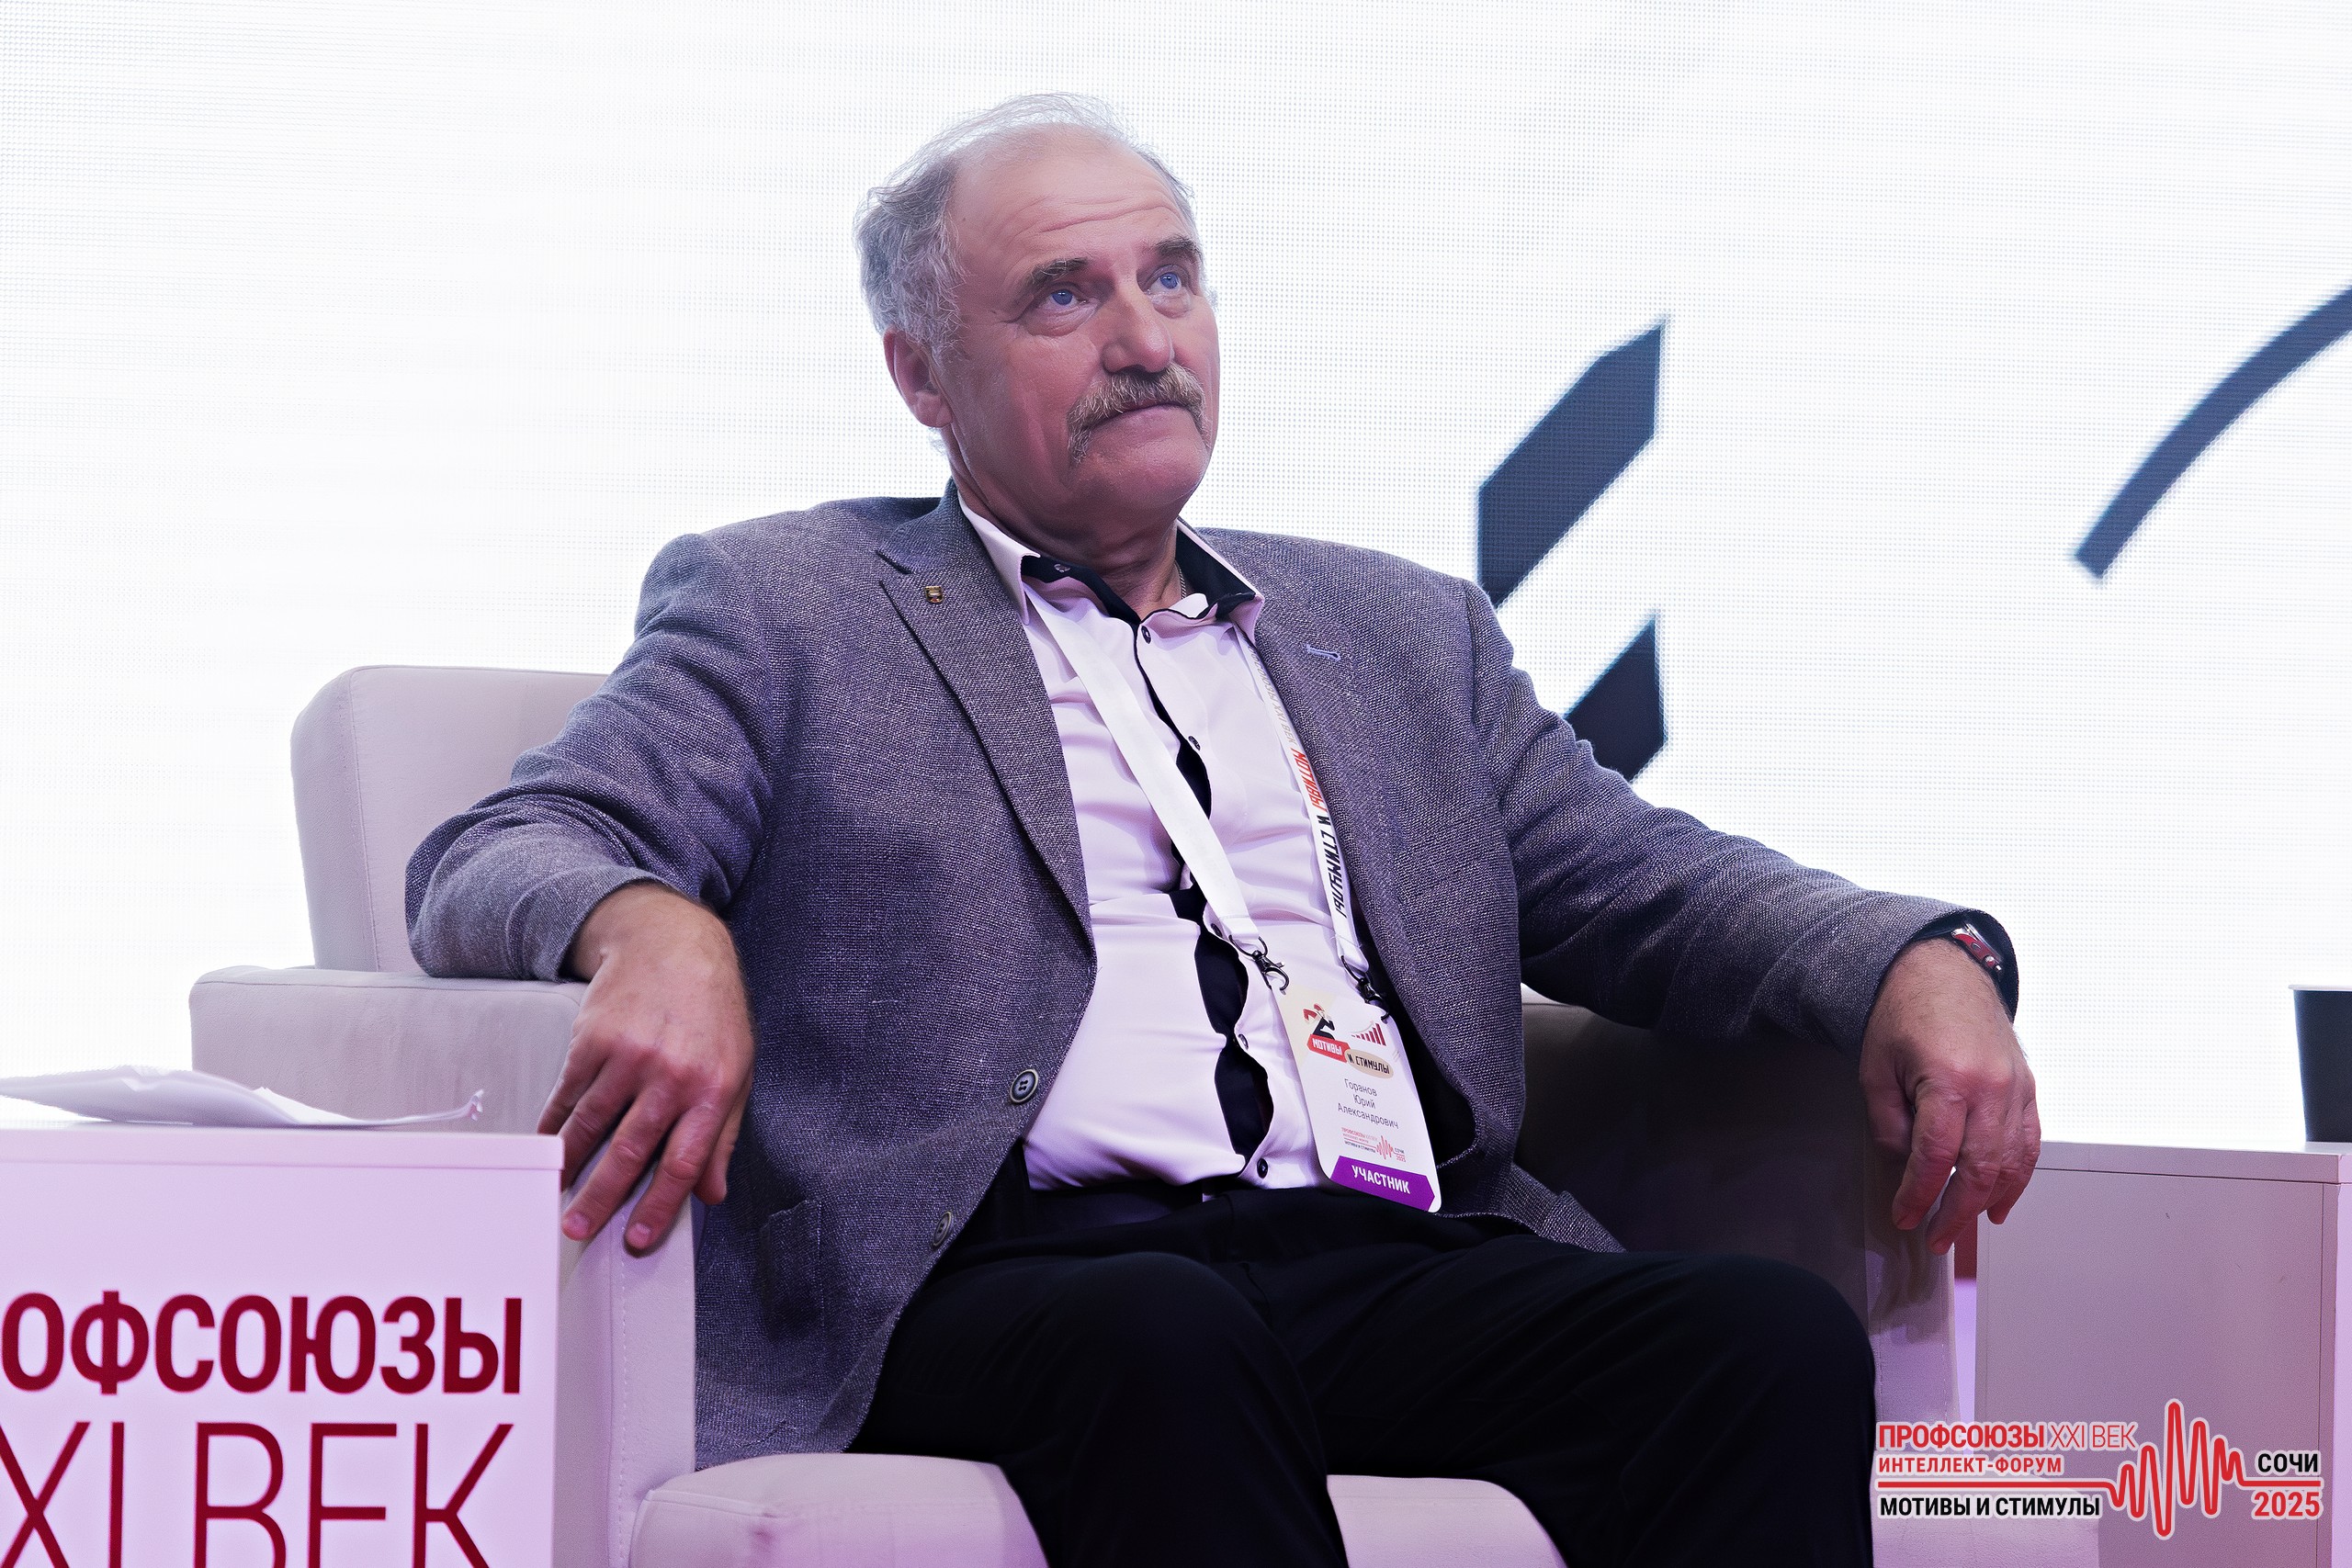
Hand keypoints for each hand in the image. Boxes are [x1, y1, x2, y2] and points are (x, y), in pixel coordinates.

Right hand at [543, 882, 754, 1251]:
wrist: (675, 946)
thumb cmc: (712, 1015)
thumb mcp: (736, 1072)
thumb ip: (722, 1136)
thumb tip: (711, 1193)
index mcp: (712, 1090)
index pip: (684, 1162)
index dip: (659, 1207)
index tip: (638, 1239)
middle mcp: (671, 1076)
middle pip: (631, 1151)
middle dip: (603, 1198)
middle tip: (579, 1229)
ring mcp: (629, 1056)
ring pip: (593, 1125)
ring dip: (570, 1166)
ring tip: (557, 1194)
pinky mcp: (593, 1039)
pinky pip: (569, 1094)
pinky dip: (555, 1124)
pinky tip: (547, 1145)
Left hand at [1859, 936, 2039, 1253]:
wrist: (1941, 970)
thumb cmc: (1902, 1016)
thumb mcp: (1876, 1069)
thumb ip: (1890, 1125)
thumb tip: (1904, 1171)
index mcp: (1949, 1079)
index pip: (1936, 1156)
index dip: (1919, 1194)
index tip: (1904, 1217)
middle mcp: (1992, 1087)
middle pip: (1980, 1168)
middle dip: (1956, 1211)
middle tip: (1935, 1238)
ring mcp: (2017, 1087)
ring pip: (2011, 1162)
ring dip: (1988, 1202)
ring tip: (1963, 1228)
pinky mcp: (2028, 1087)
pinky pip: (2029, 1143)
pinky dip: (2016, 1177)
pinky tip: (1999, 1201)